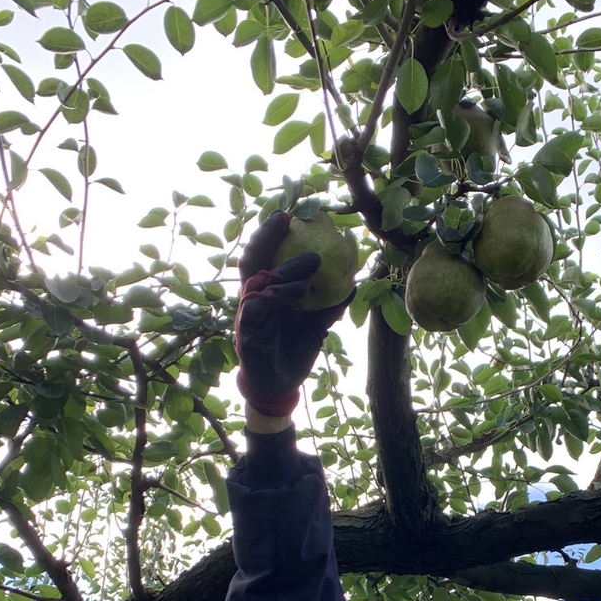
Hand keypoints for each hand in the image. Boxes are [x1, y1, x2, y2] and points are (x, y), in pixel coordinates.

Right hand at [235, 212, 350, 415]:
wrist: (281, 385)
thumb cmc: (294, 350)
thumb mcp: (317, 325)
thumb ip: (330, 305)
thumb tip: (353, 283)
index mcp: (267, 292)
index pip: (266, 257)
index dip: (272, 235)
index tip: (288, 214)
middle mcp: (254, 298)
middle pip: (253, 260)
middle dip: (266, 237)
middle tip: (286, 218)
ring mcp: (248, 314)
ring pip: (258, 281)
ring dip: (284, 269)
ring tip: (312, 263)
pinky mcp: (247, 332)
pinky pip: (258, 307)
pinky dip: (277, 296)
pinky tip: (300, 292)